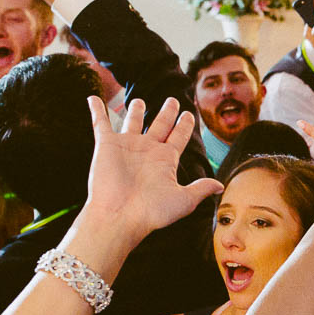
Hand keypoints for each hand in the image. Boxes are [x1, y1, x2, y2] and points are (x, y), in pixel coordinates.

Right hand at [83, 97, 223, 240]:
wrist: (120, 216)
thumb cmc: (152, 212)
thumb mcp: (184, 200)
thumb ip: (201, 188)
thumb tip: (221, 185)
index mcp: (166, 160)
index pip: (178, 137)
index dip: (185, 125)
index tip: (189, 114)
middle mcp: (147, 150)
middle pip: (160, 124)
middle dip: (167, 112)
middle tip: (173, 100)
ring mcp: (127, 146)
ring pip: (133, 122)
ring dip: (135, 110)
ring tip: (138, 100)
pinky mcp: (106, 145)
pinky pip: (100, 122)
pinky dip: (96, 110)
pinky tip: (93, 98)